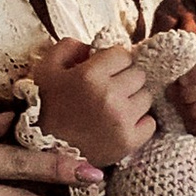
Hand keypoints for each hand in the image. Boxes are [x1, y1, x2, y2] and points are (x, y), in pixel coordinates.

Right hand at [29, 41, 158, 170]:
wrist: (44, 150)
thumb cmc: (46, 107)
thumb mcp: (46, 69)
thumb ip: (68, 47)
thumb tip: (93, 45)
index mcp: (89, 75)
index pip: (123, 54)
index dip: (113, 62)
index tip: (105, 72)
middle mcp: (108, 96)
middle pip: (138, 75)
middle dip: (125, 79)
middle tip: (109, 91)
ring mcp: (121, 120)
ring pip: (146, 97)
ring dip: (133, 100)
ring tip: (114, 108)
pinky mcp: (129, 141)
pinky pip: (150, 123)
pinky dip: (140, 123)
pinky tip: (121, 124)